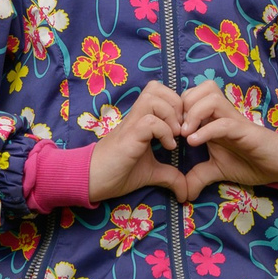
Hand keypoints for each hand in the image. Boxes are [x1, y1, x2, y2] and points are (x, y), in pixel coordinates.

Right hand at [88, 83, 191, 203]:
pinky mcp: (128, 137)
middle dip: (176, 104)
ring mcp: (131, 125)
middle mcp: (135, 117)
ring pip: (152, 98)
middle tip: (181, 127)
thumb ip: (169, 175)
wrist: (91, 181)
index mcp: (141, 120)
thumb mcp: (150, 173)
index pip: (158, 92)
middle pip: (156, 88)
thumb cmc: (117, 173)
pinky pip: (150, 121)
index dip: (176, 103)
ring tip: (175, 135)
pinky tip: (168, 146)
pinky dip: (164, 131)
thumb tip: (186, 190)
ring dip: (170, 114)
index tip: (183, 126)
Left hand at [177, 81, 277, 191]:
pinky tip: (195, 143)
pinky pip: (224, 123)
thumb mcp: (218, 170)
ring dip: (194, 113)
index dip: (176, 108)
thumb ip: (199, 176)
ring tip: (186, 135)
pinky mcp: (245, 131)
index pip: (191, 96)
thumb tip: (183, 193)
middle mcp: (223, 115)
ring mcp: (234, 120)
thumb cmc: (250, 161)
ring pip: (211, 97)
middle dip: (183, 106)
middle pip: (200, 89)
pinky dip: (207, 130)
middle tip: (176, 129)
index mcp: (213, 119)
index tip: (168, 129)